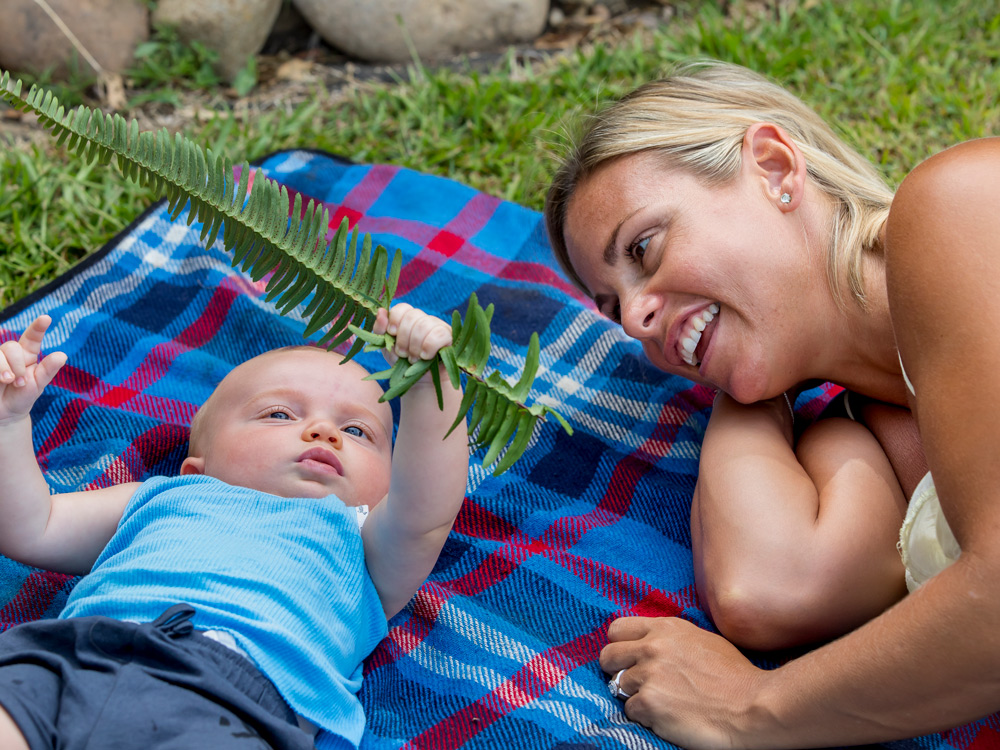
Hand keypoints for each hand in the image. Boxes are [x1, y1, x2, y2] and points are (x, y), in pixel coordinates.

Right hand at [0, 315, 66, 425]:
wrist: (4, 413)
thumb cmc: (22, 397)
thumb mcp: (37, 385)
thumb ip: (47, 370)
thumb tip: (62, 355)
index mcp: (27, 355)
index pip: (32, 338)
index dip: (38, 327)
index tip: (46, 318)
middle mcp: (11, 354)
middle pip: (11, 347)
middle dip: (16, 364)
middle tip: (20, 382)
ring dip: (5, 369)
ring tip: (9, 382)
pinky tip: (0, 381)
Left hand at [374, 303, 451, 366]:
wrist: (420, 382)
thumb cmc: (402, 364)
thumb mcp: (387, 348)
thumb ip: (380, 330)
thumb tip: (381, 311)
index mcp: (408, 319)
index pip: (403, 308)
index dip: (396, 319)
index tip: (392, 333)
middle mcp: (424, 319)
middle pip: (412, 316)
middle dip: (404, 338)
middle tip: (403, 354)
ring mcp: (438, 326)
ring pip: (425, 325)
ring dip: (415, 345)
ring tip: (413, 359)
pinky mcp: (449, 337)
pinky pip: (440, 334)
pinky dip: (429, 346)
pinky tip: (426, 356)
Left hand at [600, 616, 765, 749]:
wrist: (752, 706)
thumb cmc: (734, 676)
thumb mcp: (701, 640)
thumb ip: (670, 638)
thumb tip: (649, 643)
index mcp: (665, 628)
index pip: (617, 629)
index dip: (620, 645)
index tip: (628, 658)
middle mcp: (652, 647)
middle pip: (608, 656)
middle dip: (616, 670)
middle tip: (634, 683)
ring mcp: (648, 675)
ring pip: (618, 686)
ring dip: (635, 696)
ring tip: (661, 701)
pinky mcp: (649, 703)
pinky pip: (630, 711)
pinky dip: (644, 716)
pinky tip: (666, 716)